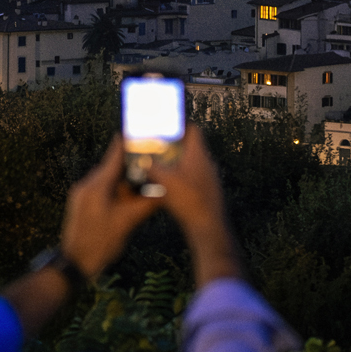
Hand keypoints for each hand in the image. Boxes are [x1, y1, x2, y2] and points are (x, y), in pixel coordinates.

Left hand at [56, 137, 158, 279]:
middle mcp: (87, 185)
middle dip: (132, 165)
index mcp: (96, 185)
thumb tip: (165, 192)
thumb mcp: (127, 223)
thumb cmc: (98, 244)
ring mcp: (82, 195)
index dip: (128, 143)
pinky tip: (129, 199)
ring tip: (144, 183)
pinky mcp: (82, 205)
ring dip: (125, 182)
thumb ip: (146, 204)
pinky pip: (101, 191)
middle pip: (112, 167)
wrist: (73, 264)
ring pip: (108, 181)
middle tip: (152, 162)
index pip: (114, 155)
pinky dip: (116, 191)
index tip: (141, 133)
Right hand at [147, 129, 240, 284]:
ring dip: (177, 163)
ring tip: (161, 167)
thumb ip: (152, 166)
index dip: (179, 124)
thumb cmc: (189, 201)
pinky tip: (170, 187)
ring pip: (192, 163)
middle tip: (158, 147)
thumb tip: (141, 160)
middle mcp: (207, 163)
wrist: (208, 226)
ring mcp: (209, 178)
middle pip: (190, 147)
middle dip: (174, 146)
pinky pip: (194, 178)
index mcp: (198, 155)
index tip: (166, 125)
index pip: (193, 130)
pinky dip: (182, 178)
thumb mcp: (164, 180)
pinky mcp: (208, 192)